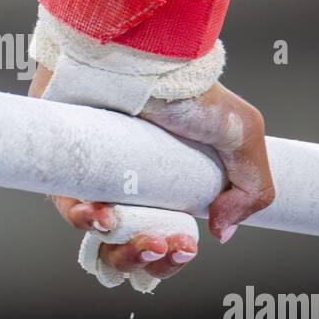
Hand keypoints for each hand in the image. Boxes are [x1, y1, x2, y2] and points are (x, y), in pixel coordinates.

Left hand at [30, 63, 274, 283]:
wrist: (146, 56)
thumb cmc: (191, 91)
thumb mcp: (242, 135)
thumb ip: (252, 187)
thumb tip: (221, 232)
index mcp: (169, 191)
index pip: (165, 246)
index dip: (174, 259)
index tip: (188, 246)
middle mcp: (131, 190)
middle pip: (130, 255)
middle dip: (150, 263)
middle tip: (166, 245)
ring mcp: (97, 180)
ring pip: (98, 241)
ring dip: (119, 251)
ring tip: (136, 235)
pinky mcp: (66, 164)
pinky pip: (66, 207)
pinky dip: (83, 220)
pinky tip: (101, 214)